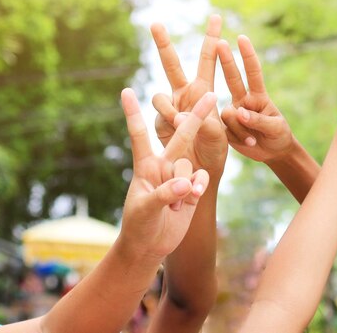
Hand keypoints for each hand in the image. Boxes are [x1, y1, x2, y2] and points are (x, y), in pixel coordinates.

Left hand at [118, 89, 215, 260]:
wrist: (150, 245)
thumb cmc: (138, 225)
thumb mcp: (145, 209)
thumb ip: (164, 194)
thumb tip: (187, 184)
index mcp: (145, 165)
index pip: (140, 135)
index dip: (133, 113)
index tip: (126, 91)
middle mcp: (163, 165)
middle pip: (181, 136)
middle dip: (195, 116)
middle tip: (210, 94)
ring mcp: (179, 176)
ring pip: (190, 166)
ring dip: (186, 184)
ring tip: (176, 204)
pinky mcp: (192, 188)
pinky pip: (201, 178)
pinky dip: (198, 187)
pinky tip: (192, 199)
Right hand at [150, 15, 227, 177]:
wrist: (198, 175)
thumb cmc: (214, 152)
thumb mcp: (218, 134)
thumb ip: (203, 122)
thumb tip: (179, 117)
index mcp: (204, 91)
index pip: (209, 60)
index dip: (212, 39)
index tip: (217, 15)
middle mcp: (185, 96)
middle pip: (172, 65)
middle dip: (163, 44)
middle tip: (155, 22)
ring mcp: (170, 109)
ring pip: (160, 97)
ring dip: (170, 109)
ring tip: (182, 123)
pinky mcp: (158, 124)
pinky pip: (158, 117)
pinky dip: (167, 123)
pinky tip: (177, 132)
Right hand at [217, 35, 293, 162]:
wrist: (272, 153)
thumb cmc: (278, 135)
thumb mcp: (275, 128)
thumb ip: (258, 119)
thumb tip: (239, 112)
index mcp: (258, 96)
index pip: (253, 73)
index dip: (248, 56)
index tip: (242, 39)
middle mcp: (243, 100)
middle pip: (233, 78)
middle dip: (226, 60)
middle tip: (219, 42)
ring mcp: (233, 113)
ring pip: (228, 114)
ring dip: (241, 128)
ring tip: (254, 140)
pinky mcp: (225, 127)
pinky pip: (225, 130)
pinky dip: (237, 138)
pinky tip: (248, 143)